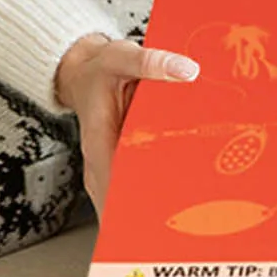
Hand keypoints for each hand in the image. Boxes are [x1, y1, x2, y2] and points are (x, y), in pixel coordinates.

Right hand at [55, 33, 199, 209]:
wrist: (84, 71)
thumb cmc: (99, 68)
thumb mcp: (121, 57)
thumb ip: (151, 62)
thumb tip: (187, 69)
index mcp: (98, 143)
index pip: (115, 188)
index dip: (137, 208)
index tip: (163, 218)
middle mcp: (101, 162)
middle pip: (123, 205)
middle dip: (153, 215)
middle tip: (191, 220)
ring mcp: (109, 167)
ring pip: (129, 201)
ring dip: (156, 209)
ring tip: (192, 216)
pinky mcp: (120, 164)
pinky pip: (136, 185)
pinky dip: (156, 192)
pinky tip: (183, 194)